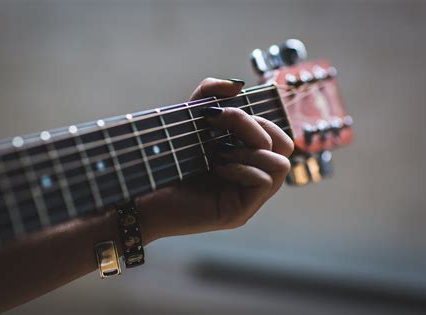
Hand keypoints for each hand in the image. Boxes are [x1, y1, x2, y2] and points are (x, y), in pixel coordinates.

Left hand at [138, 78, 293, 243]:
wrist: (141, 194)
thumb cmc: (165, 159)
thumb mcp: (189, 120)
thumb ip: (209, 95)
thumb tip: (238, 84)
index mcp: (246, 158)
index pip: (277, 135)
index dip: (257, 118)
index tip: (217, 115)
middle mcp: (252, 178)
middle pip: (285, 146)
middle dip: (254, 127)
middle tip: (220, 128)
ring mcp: (248, 198)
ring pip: (281, 164)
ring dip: (249, 150)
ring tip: (218, 152)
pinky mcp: (239, 213)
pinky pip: (263, 181)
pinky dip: (242, 168)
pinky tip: (216, 166)